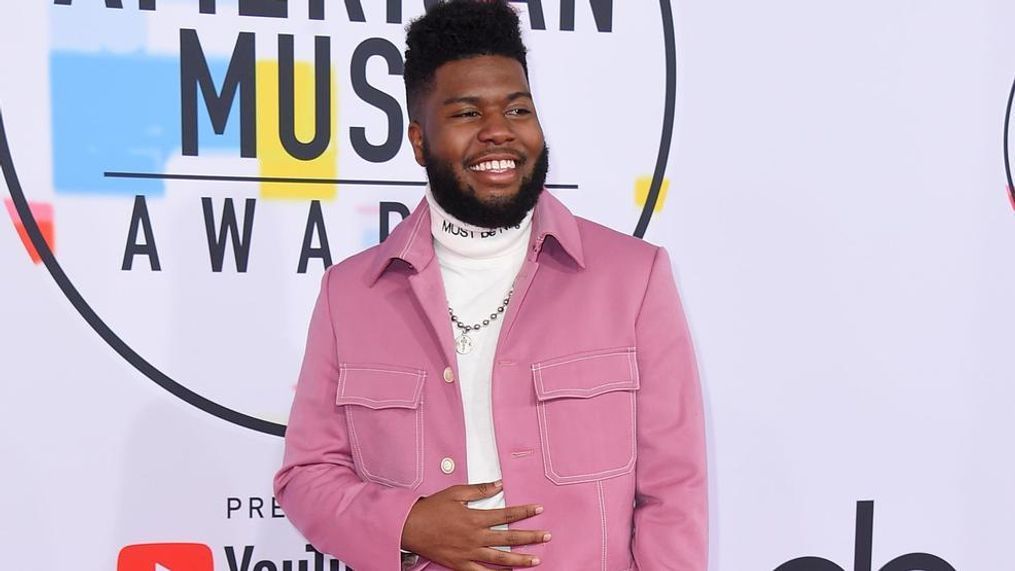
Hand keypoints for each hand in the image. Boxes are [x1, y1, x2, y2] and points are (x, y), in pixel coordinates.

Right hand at [400, 480, 550, 569]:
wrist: (410, 527)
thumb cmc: (431, 509)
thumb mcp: (456, 493)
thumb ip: (479, 490)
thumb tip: (498, 484)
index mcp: (475, 518)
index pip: (507, 514)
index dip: (524, 511)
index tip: (538, 510)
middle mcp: (475, 537)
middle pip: (509, 538)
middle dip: (530, 537)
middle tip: (546, 536)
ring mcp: (469, 553)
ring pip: (500, 559)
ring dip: (520, 560)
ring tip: (535, 560)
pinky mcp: (460, 564)